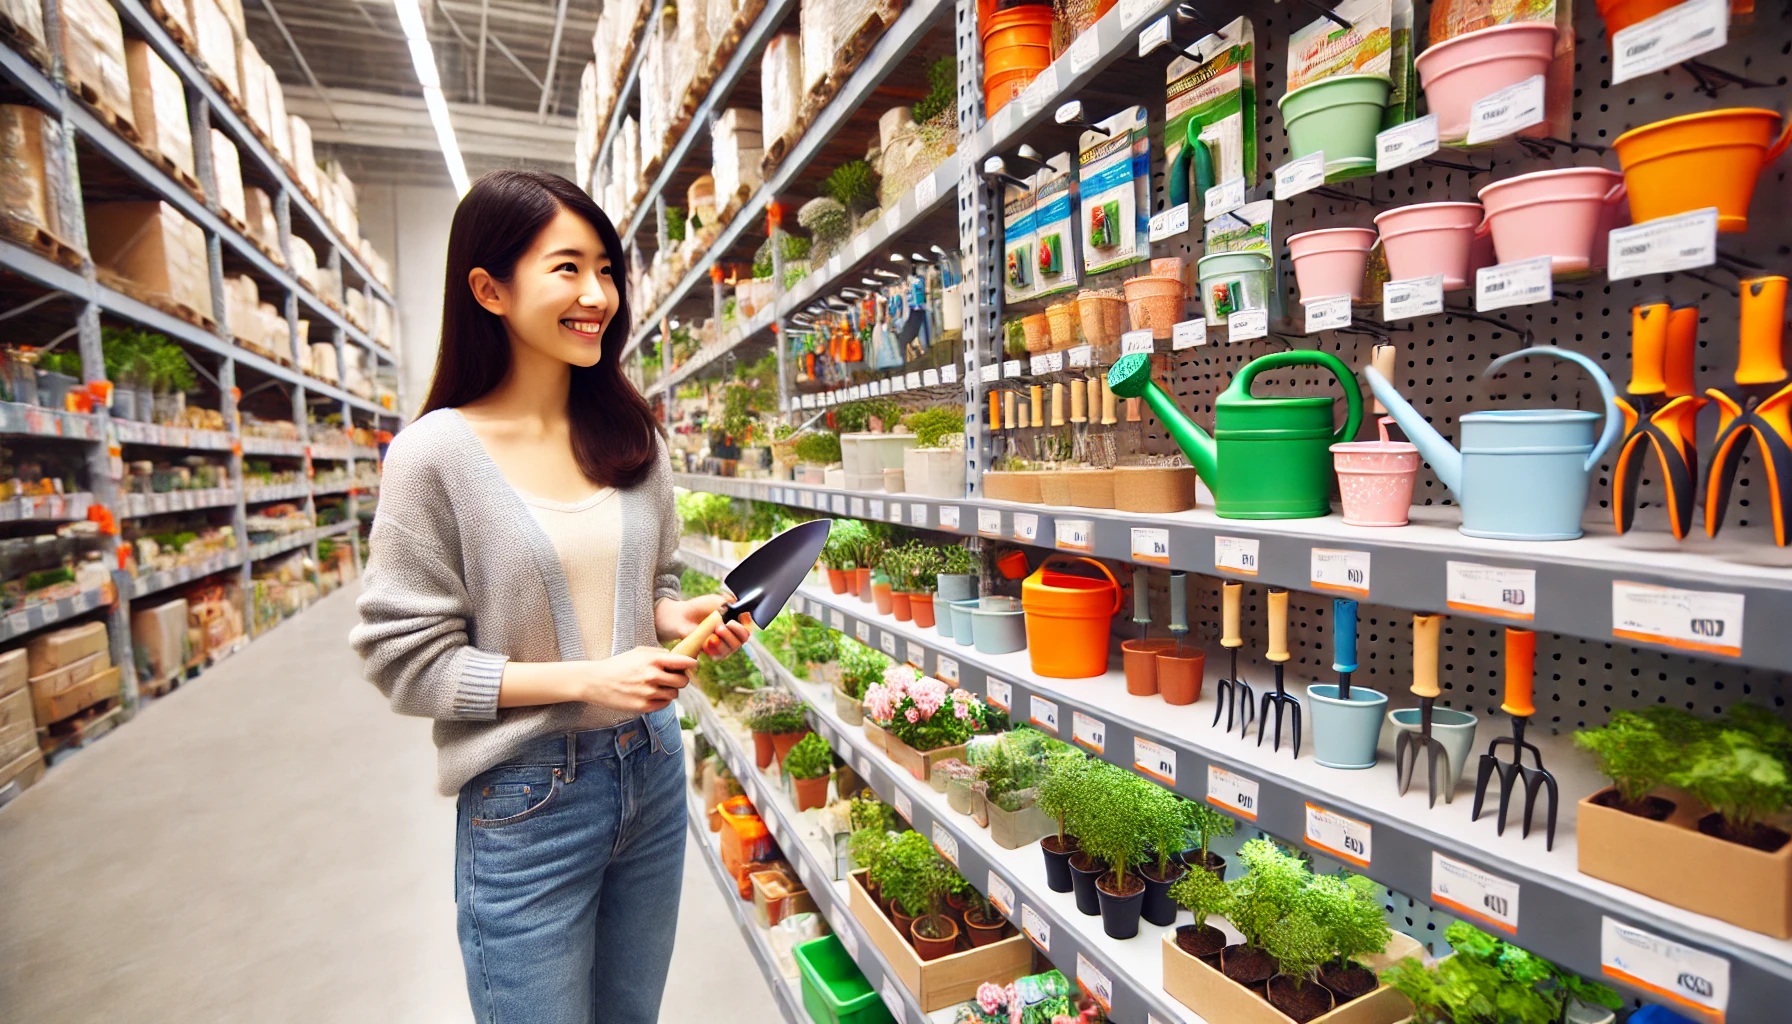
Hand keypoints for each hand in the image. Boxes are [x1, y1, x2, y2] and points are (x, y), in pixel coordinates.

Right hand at [577, 646, 697, 713]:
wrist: (596, 681)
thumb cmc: (618, 665)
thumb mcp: (639, 652)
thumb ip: (660, 654)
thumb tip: (679, 658)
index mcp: (653, 660)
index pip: (684, 662)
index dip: (692, 664)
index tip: (693, 666)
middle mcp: (653, 676)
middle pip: (683, 681)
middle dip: (681, 679)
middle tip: (674, 678)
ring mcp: (649, 693)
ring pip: (674, 694)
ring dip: (670, 690)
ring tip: (658, 686)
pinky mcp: (644, 707)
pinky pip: (664, 705)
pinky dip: (662, 700)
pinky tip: (651, 694)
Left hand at [656, 593, 753, 658]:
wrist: (681, 616)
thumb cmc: (698, 607)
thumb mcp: (718, 601)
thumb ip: (733, 604)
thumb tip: (746, 612)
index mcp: (734, 621)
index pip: (747, 628)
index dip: (744, 626)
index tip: (735, 621)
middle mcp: (730, 634)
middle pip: (742, 640)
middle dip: (734, 633)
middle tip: (722, 626)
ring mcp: (721, 644)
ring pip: (732, 648)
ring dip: (725, 641)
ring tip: (714, 633)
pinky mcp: (711, 652)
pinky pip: (720, 655)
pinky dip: (716, 649)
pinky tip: (708, 642)